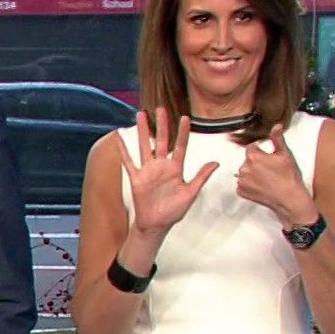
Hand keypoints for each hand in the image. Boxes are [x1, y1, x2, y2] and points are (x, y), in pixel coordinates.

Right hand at [119, 109, 220, 236]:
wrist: (156, 224)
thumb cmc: (173, 211)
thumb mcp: (191, 193)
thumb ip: (201, 177)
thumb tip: (216, 163)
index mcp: (176, 169)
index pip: (181, 146)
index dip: (183, 133)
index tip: (185, 118)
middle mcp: (162, 166)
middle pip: (162, 140)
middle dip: (162, 124)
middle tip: (161, 108)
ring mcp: (148, 171)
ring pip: (144, 146)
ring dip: (142, 130)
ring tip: (141, 114)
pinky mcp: (136, 178)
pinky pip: (129, 161)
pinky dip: (123, 150)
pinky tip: (119, 137)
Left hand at [235, 123, 316, 224]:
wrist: (289, 199)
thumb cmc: (289, 177)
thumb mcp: (285, 154)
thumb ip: (277, 139)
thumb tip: (276, 126)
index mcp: (253, 157)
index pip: (251, 147)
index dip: (260, 151)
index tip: (268, 157)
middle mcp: (243, 169)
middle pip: (247, 160)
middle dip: (256, 162)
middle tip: (270, 169)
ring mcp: (241, 181)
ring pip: (244, 172)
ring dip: (252, 173)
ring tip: (266, 178)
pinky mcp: (241, 192)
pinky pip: (242, 184)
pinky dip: (250, 184)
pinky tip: (262, 186)